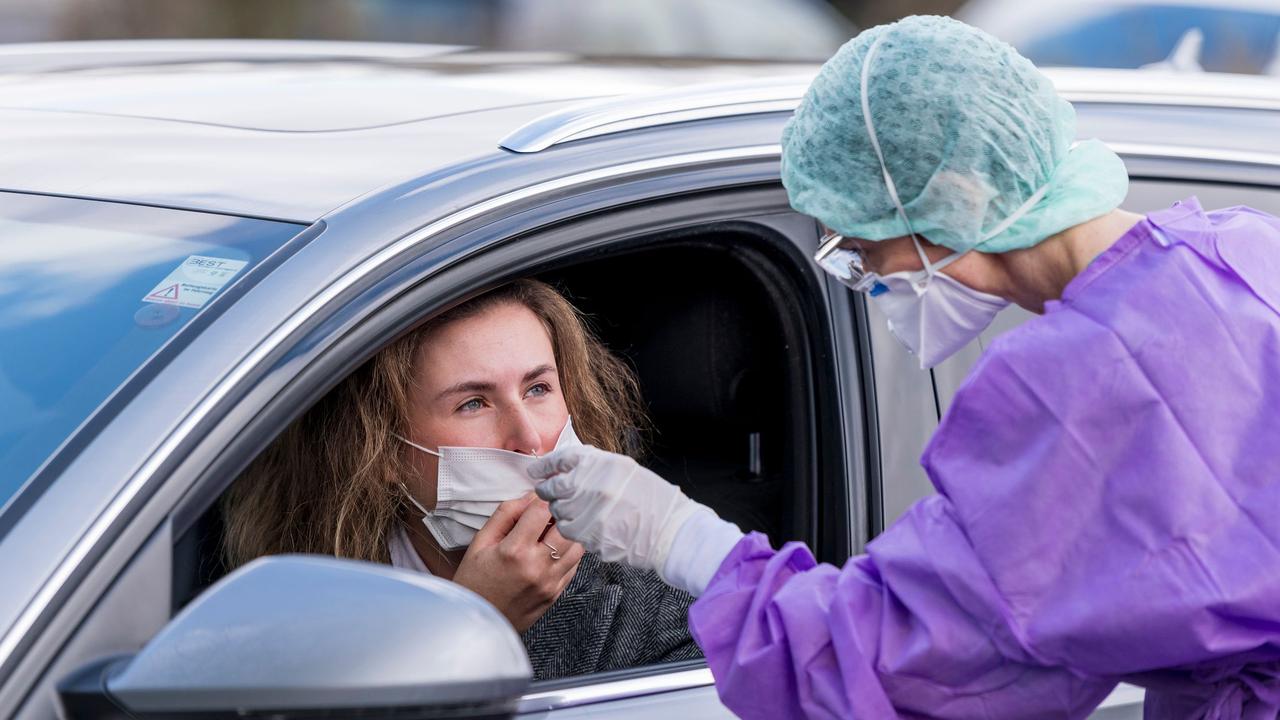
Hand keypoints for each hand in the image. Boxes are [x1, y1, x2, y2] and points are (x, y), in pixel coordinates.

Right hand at [452, 493, 584, 632]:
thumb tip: (530, 496)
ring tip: (552, 531)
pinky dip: (569, 552)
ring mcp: (550, 583)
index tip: (540, 496)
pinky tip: (553, 550)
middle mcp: (537, 567)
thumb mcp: (481, 542)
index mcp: (515, 551)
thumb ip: (506, 514)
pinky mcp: (556, 594)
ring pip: (577, 546)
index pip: (543, 510)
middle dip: (560, 513)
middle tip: (549, 512)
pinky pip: (575, 565)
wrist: (475, 623)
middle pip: (567, 526)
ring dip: (568, 533)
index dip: (543, 497)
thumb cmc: (474, 581)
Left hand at [528, 445, 702, 574]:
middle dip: (547, 491)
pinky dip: (571, 527)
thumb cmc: (650, 497)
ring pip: (557, 511)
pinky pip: (568, 530)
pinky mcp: (588, 536)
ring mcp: (587, 513)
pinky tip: (584, 524)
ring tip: (575, 510)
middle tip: (548, 492)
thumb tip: (563, 467)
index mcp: (598, 465)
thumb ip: (591, 465)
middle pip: (552, 488)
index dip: (544, 466)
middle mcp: (589, 486)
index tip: (536, 470)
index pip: (558, 460)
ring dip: (561, 510)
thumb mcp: (622, 468)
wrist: (669, 529)